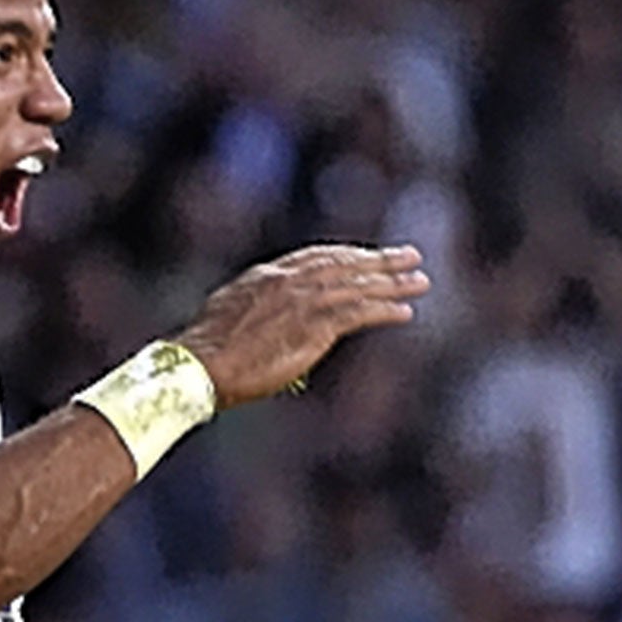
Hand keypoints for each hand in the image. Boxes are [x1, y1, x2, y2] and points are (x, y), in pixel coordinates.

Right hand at [175, 244, 426, 406]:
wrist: (201, 365)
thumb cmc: (206, 353)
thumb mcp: (228, 318)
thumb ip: (254, 311)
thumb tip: (265, 322)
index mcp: (267, 276)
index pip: (316, 258)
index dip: (348, 256)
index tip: (369, 256)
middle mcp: (288, 281)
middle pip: (344, 263)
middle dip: (379, 259)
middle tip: (410, 255)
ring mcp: (301, 301)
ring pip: (357, 285)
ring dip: (392, 283)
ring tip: (420, 282)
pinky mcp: (312, 326)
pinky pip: (358, 313)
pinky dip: (384, 310)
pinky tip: (405, 311)